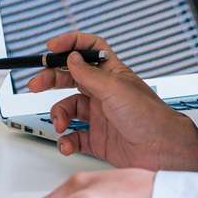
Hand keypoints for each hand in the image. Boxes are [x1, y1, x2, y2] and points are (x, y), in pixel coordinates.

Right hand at [28, 33, 197, 170]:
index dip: (70, 44)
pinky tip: (67, 142)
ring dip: (59, 115)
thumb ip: (88, 74)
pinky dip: (66, 140)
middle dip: (51, 80)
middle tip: (35, 85)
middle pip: (71, 78)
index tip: (51, 48)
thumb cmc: (149, 117)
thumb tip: (71, 58)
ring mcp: (100, 116)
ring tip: (60, 124)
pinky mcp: (98, 138)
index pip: (88, 49)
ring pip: (69, 109)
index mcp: (111, 74)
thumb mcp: (115, 89)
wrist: (162, 153)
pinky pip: (74, 136)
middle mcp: (104, 92)